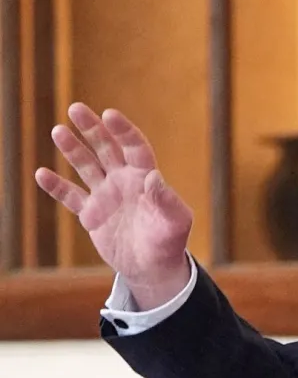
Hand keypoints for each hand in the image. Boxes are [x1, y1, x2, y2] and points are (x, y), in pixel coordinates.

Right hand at [34, 102, 193, 306]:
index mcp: (145, 178)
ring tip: (58, 131)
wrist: (153, 268)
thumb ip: (166, 200)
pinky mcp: (91, 215)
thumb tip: (154, 178)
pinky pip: (70, 196)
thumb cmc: (170, 243)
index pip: (134, 147)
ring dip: (72, 149)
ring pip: (86, 166)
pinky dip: (56, 186)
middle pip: (106, 148)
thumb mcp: (175, 222)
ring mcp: (106, 196)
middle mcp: (124, 181)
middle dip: (92, 129)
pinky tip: (42, 174)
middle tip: (76, 108)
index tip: (109, 115)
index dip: (123, 131)